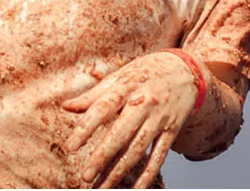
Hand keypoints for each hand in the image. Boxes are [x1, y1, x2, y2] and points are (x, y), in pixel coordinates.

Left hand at [63, 51, 198, 188]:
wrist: (184, 70)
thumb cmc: (144, 73)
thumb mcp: (118, 76)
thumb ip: (92, 95)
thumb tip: (65, 106)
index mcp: (125, 88)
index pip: (101, 109)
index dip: (85, 128)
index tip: (71, 147)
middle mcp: (142, 104)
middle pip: (120, 135)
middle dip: (102, 157)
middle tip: (85, 176)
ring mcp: (158, 119)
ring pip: (137, 149)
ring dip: (119, 171)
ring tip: (102, 187)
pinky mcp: (171, 131)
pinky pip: (159, 156)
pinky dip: (148, 174)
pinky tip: (136, 189)